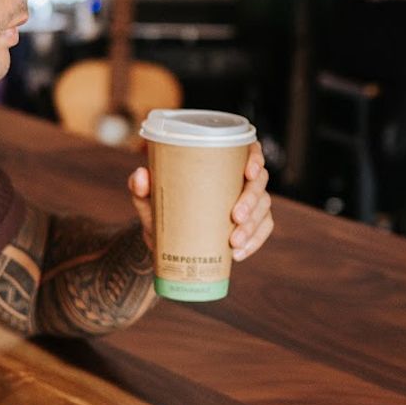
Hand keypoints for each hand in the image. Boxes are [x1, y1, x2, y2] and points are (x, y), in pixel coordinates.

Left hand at [124, 141, 274, 261]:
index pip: (248, 151)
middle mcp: (238, 180)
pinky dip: (255, 242)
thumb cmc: (161, 211)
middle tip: (235, 217)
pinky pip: (263, 230)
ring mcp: (248, 203)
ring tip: (234, 242)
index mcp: (221, 164)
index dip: (255, 159)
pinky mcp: (251, 225)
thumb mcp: (149, 200)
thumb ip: (141, 188)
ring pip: (264, 208)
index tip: (248, 173)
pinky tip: (239, 253)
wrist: (165, 243)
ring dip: (253, 225)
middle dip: (252, 199)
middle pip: (260, 182)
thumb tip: (141, 175)